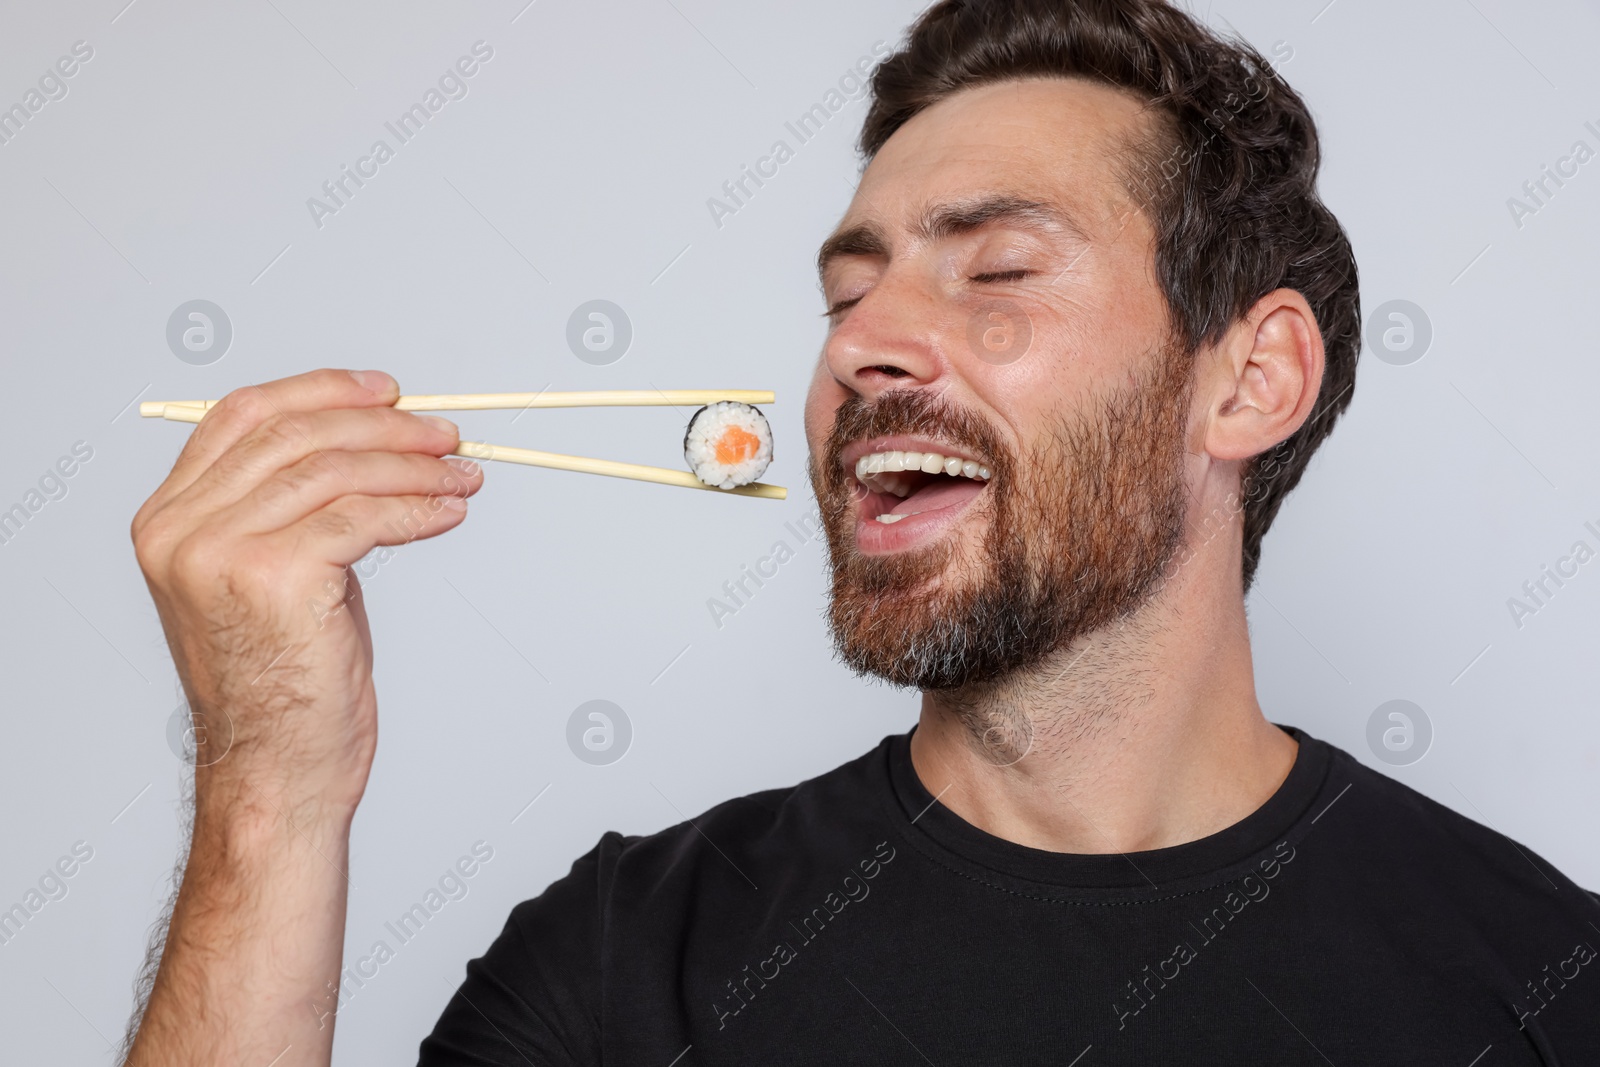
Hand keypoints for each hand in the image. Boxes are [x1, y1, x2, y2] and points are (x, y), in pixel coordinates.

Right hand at [131, 368, 480, 819]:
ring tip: (462, 477)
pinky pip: (364, 518)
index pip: (245, 417)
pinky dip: (418, 510)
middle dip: (385, 428)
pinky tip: (447, 515)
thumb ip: (292, 508)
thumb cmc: (282, 685)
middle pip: (298, 436)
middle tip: (446, 436)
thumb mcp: (269, 577)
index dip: (321, 391)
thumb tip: (375, 444)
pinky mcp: (274, 577)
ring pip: (338, 472)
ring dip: (415, 468)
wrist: (276, 771)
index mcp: (169, 520)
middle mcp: (182, 530)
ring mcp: (220, 552)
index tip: (387, 393)